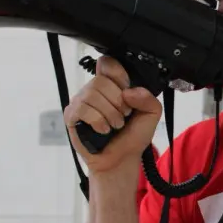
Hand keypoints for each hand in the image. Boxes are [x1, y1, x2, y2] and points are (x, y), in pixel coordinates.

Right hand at [63, 56, 161, 171]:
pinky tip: (103, 129)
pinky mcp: (72, 115)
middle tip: (124, 116)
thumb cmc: (131, 136)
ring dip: (109, 112)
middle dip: (117, 100)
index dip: (118, 73)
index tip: (126, 89)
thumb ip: (148, 99)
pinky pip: (82, 108)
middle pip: (101, 80)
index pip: (107, 63)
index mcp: (111, 85)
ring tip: (115, 125)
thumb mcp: (150, 116)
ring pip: (92, 93)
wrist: (121, 159)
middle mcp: (94, 90)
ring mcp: (81, 102)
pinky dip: (98, 120)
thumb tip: (129, 92)